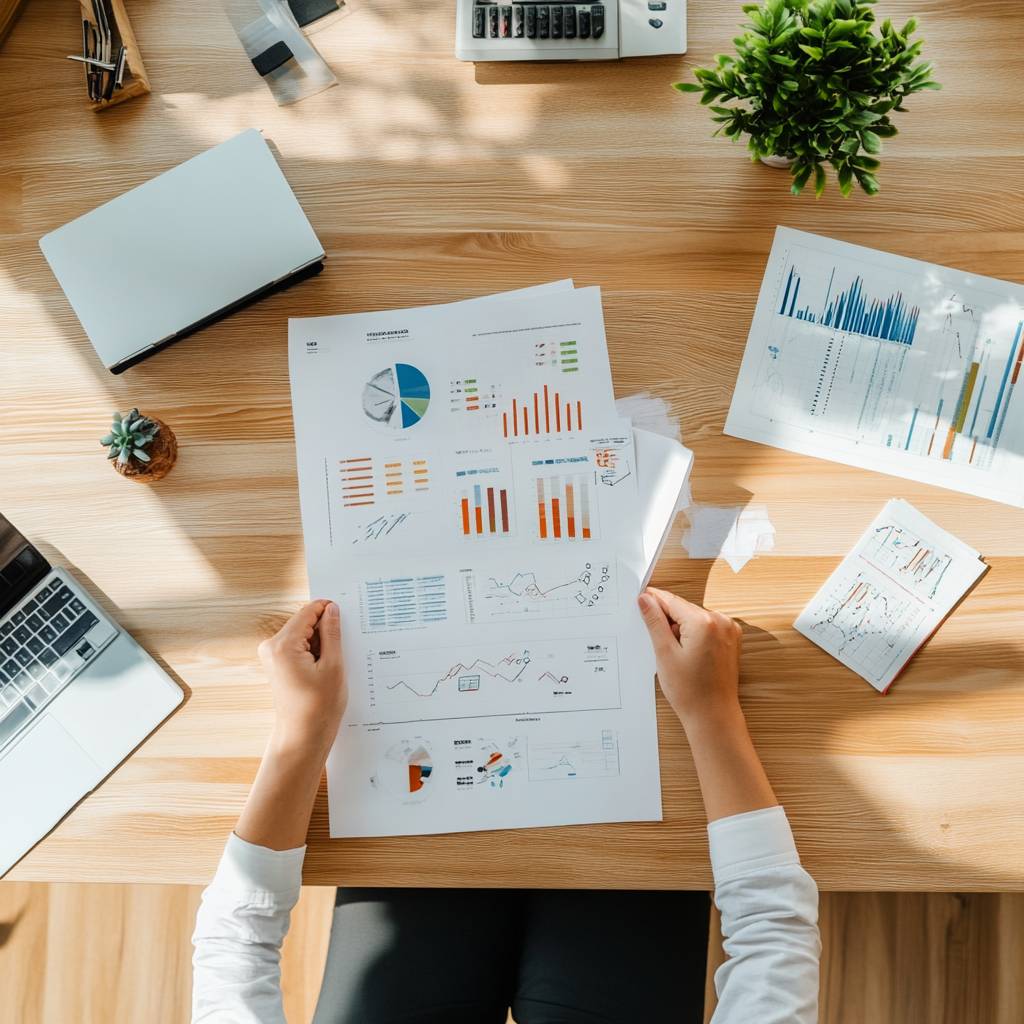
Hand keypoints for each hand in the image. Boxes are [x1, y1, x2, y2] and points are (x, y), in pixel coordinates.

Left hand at [257, 599, 346, 752]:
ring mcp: (271, 656)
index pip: (308, 612)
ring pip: (302, 634)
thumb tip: (332, 610)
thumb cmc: (318, 707)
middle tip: (341, 649)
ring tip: (331, 665)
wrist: (302, 737)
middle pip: (304, 622)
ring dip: (319, 643)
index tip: (346, 616)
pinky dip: (312, 652)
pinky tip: (324, 668)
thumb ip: (332, 633)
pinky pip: (297, 646)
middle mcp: (271, 647)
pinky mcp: (276, 664)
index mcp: (283, 645)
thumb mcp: (333, 666)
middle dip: (324, 630)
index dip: (328, 610)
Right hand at [637, 587, 742, 727]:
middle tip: (651, 635)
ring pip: (694, 617)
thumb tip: (645, 599)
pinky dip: (692, 633)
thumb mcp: (665, 653)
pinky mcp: (731, 639)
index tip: (639, 599)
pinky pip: (705, 627)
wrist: (713, 715)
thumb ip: (655, 622)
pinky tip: (684, 652)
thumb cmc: (691, 692)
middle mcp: (721, 621)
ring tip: (670, 651)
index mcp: (704, 623)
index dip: (653, 600)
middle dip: (666, 618)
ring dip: (679, 627)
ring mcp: (729, 630)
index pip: (671, 601)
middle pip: (683, 608)